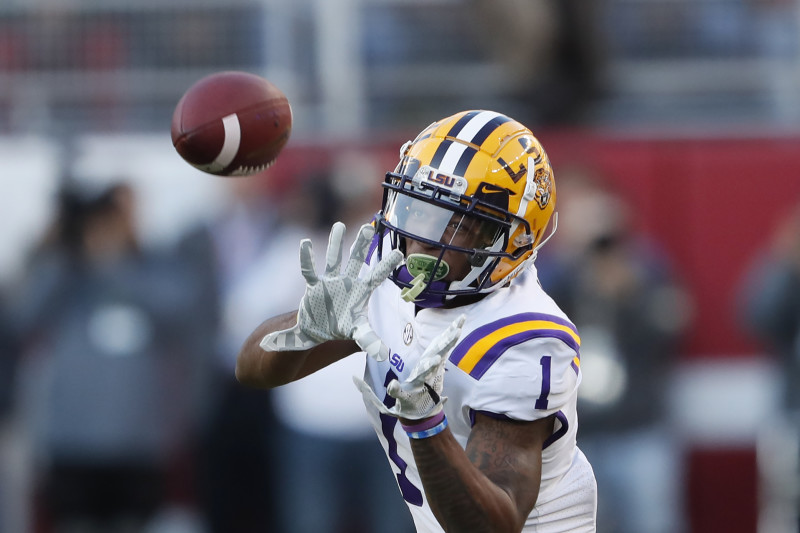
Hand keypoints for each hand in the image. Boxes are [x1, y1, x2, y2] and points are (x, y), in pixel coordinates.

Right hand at [260, 222, 402, 359]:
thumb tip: (385, 354)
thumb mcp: (355, 334)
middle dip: (362, 245)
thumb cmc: (339, 328)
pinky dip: (307, 258)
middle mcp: (346, 283)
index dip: (386, 266)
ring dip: (336, 243)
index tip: (399, 253)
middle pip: (356, 261)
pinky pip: (309, 270)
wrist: (316, 332)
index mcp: (360, 293)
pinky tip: (306, 243)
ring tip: (339, 225)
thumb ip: (369, 341)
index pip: (376, 277)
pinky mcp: (313, 286)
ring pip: (333, 259)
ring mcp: (329, 281)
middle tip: (369, 227)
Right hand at [355, 314, 465, 419]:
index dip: (429, 366)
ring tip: (459, 323)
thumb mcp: (398, 400)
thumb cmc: (409, 406)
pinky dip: (450, 337)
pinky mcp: (437, 364)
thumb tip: (356, 379)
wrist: (424, 413)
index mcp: (421, 381)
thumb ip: (387, 390)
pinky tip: (457, 327)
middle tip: (457, 331)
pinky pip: (444, 348)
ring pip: (444, 349)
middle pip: (439, 355)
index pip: (424, 372)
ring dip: (451, 336)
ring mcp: (436, 368)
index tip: (435, 361)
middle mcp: (431, 372)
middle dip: (447, 343)